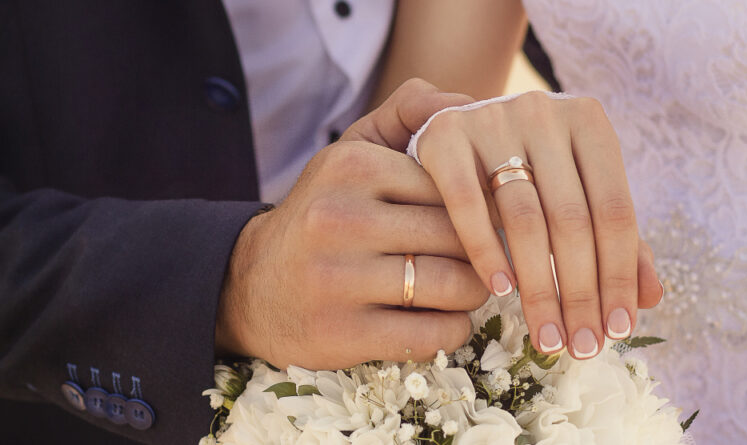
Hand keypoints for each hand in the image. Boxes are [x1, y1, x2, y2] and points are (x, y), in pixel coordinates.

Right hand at [216, 80, 485, 369]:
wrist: (249, 284)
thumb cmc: (323, 212)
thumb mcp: (352, 151)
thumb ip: (408, 113)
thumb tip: (469, 104)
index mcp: (352, 167)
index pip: (453, 186)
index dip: (480, 207)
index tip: (485, 221)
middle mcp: (341, 219)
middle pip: (459, 236)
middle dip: (483, 251)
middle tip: (485, 259)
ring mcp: (338, 280)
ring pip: (454, 285)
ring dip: (474, 292)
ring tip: (466, 288)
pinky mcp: (342, 334)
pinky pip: (434, 335)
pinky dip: (454, 330)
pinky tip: (443, 319)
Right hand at [414, 87, 661, 359]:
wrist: (456, 124)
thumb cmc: (526, 166)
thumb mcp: (574, 189)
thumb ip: (612, 236)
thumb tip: (650, 298)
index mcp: (588, 121)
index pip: (615, 210)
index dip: (620, 275)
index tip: (617, 331)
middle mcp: (544, 112)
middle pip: (573, 219)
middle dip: (581, 293)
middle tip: (581, 347)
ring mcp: (491, 119)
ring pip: (524, 218)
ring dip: (539, 288)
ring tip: (548, 336)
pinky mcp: (445, 135)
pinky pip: (467, 204)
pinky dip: (486, 251)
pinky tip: (500, 292)